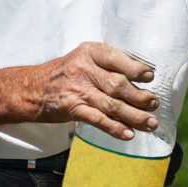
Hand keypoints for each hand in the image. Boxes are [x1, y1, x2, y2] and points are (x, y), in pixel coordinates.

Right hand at [24, 41, 158, 140]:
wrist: (33, 88)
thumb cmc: (65, 74)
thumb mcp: (83, 58)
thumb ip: (107, 64)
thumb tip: (140, 78)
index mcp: (90, 52)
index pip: (116, 58)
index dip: (135, 69)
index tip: (150, 77)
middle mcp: (84, 69)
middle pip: (117, 84)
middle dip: (139, 97)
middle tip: (154, 104)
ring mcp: (77, 90)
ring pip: (111, 105)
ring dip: (134, 116)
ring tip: (151, 123)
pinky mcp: (72, 109)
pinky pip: (98, 120)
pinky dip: (114, 128)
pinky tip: (128, 134)